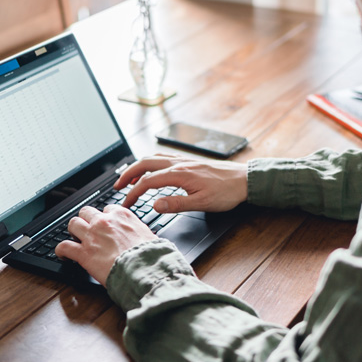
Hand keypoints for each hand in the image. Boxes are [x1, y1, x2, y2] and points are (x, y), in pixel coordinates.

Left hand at [54, 205, 156, 282]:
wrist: (145, 269)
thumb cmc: (151, 255)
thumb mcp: (150, 236)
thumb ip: (140, 232)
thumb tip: (145, 237)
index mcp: (122, 215)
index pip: (107, 209)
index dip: (105, 218)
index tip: (105, 225)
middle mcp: (104, 222)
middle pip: (86, 212)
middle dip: (86, 220)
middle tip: (88, 231)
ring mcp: (92, 236)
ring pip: (72, 224)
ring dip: (73, 232)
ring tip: (75, 239)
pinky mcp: (83, 253)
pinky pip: (63, 246)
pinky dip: (61, 250)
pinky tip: (63, 255)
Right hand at [115, 154, 247, 212]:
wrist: (244, 180)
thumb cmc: (227, 192)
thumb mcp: (201, 203)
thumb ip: (176, 204)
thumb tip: (154, 205)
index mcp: (180, 174)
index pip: (148, 182)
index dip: (133, 194)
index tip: (126, 204)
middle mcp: (179, 163)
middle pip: (145, 163)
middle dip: (127, 174)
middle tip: (116, 187)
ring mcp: (184, 160)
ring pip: (153, 158)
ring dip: (138, 167)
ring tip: (129, 179)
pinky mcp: (189, 161)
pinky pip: (164, 157)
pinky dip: (151, 162)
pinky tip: (152, 169)